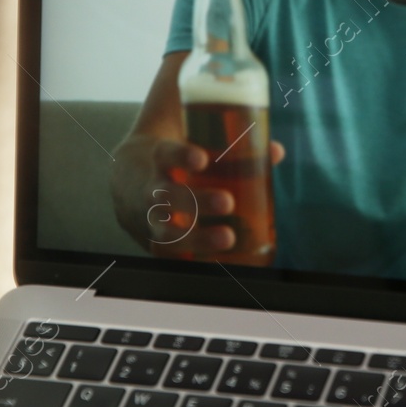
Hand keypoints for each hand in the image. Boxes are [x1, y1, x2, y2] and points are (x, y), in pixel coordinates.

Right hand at [113, 135, 284, 257]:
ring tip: (228, 238)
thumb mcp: (192, 141)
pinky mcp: (154, 241)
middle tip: (227, 202)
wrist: (129, 179)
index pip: (165, 153)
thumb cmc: (175, 158)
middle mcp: (151, 188)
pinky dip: (188, 260)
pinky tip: (215, 264)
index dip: (181, 156)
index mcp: (159, 158)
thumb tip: (276, 151)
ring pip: (165, 231)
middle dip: (196, 201)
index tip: (202, 159)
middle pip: (165, 195)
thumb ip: (233, 144)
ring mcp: (150, 217)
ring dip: (196, 237)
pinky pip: (167, 256)